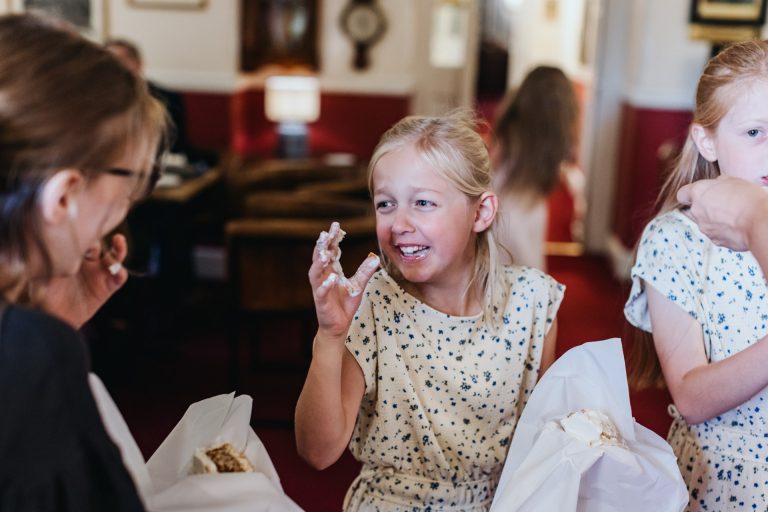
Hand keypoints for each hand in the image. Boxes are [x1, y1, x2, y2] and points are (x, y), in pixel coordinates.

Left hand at [41, 233, 128, 328]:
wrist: (55, 319)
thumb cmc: (45, 296)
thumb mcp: (41, 276)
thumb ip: (46, 262)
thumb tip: (43, 245)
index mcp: (73, 256)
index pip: (81, 239)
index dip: (83, 231)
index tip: (80, 226)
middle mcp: (88, 262)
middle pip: (100, 244)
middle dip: (101, 236)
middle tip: (97, 231)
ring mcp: (100, 274)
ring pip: (115, 257)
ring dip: (119, 248)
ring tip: (119, 241)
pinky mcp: (107, 288)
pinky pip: (119, 278)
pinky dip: (120, 273)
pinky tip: (117, 271)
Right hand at [309, 222, 378, 340]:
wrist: (338, 326)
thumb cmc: (345, 305)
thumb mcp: (358, 285)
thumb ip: (365, 271)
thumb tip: (376, 257)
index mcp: (331, 270)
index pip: (330, 250)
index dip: (332, 239)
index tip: (336, 226)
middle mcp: (323, 276)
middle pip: (319, 257)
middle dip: (322, 245)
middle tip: (326, 233)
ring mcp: (320, 288)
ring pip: (315, 272)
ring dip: (319, 263)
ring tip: (326, 254)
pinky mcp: (321, 301)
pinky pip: (321, 291)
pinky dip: (326, 284)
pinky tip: (332, 278)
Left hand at [677, 176, 767, 250]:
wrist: (759, 221)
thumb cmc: (748, 198)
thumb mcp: (734, 181)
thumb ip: (720, 183)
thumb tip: (718, 185)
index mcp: (698, 193)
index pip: (682, 194)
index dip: (689, 195)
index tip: (699, 194)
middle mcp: (697, 211)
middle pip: (692, 210)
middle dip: (702, 208)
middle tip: (720, 204)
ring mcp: (705, 228)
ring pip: (704, 223)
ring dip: (713, 220)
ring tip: (732, 216)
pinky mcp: (716, 241)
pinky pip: (716, 234)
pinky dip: (723, 231)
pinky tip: (736, 226)